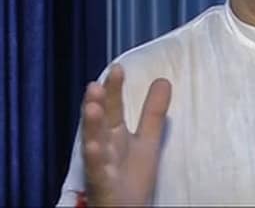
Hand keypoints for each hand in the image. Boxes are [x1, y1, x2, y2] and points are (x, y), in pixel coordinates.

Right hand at [82, 63, 171, 205]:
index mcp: (115, 136)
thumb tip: (163, 80)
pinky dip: (96, 161)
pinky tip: (95, 146)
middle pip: (101, 123)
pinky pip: (99, 174)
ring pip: (95, 146)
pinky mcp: (103, 188)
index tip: (117, 68)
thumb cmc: (131, 177)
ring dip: (92, 127)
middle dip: (97, 104)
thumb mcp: (147, 141)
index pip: (113, 108)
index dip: (114, 89)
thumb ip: (153, 113)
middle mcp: (104, 149)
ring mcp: (101, 168)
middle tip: (95, 83)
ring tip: (91, 107)